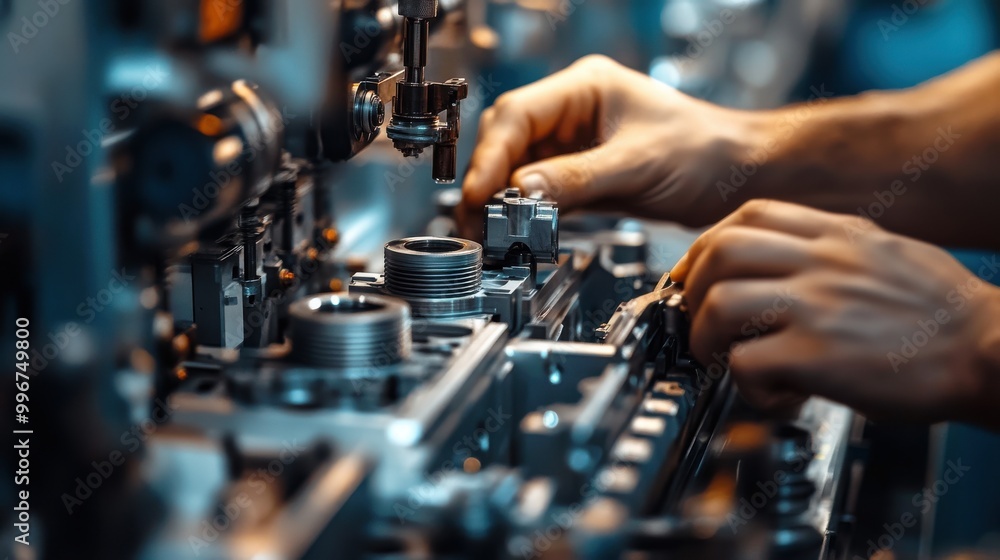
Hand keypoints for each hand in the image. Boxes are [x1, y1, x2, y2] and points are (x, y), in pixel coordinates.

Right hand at [459, 55, 762, 234]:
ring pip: (518, 169)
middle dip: (488, 181)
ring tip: (489, 232)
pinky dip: (525, 212)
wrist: (741, 178)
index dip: (491, 156)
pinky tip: (517, 231)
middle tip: (477, 219)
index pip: (517, 115)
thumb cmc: (708, 151)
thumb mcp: (638, 164)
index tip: (479, 193)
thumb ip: (577, 179)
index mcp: (585, 88)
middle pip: (508, 141)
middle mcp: (573, 113)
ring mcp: (576, 145)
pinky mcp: (582, 176)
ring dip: (502, 201)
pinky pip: (540, 192)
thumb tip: (522, 192)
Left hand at [670, 200, 999, 425]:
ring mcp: (819, 305)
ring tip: (722, 359)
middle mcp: (824, 261)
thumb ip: (833, 252)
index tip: (700, 274)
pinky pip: (745, 363)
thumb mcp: (888, 254)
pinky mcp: (820, 354)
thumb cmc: (945, 315)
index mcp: (839, 234)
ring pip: (719, 302)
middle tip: (697, 319)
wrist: (994, 351)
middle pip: (720, 249)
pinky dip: (744, 384)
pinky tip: (771, 392)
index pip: (749, 215)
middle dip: (692, 287)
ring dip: (705, 337)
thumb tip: (785, 263)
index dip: (709, 245)